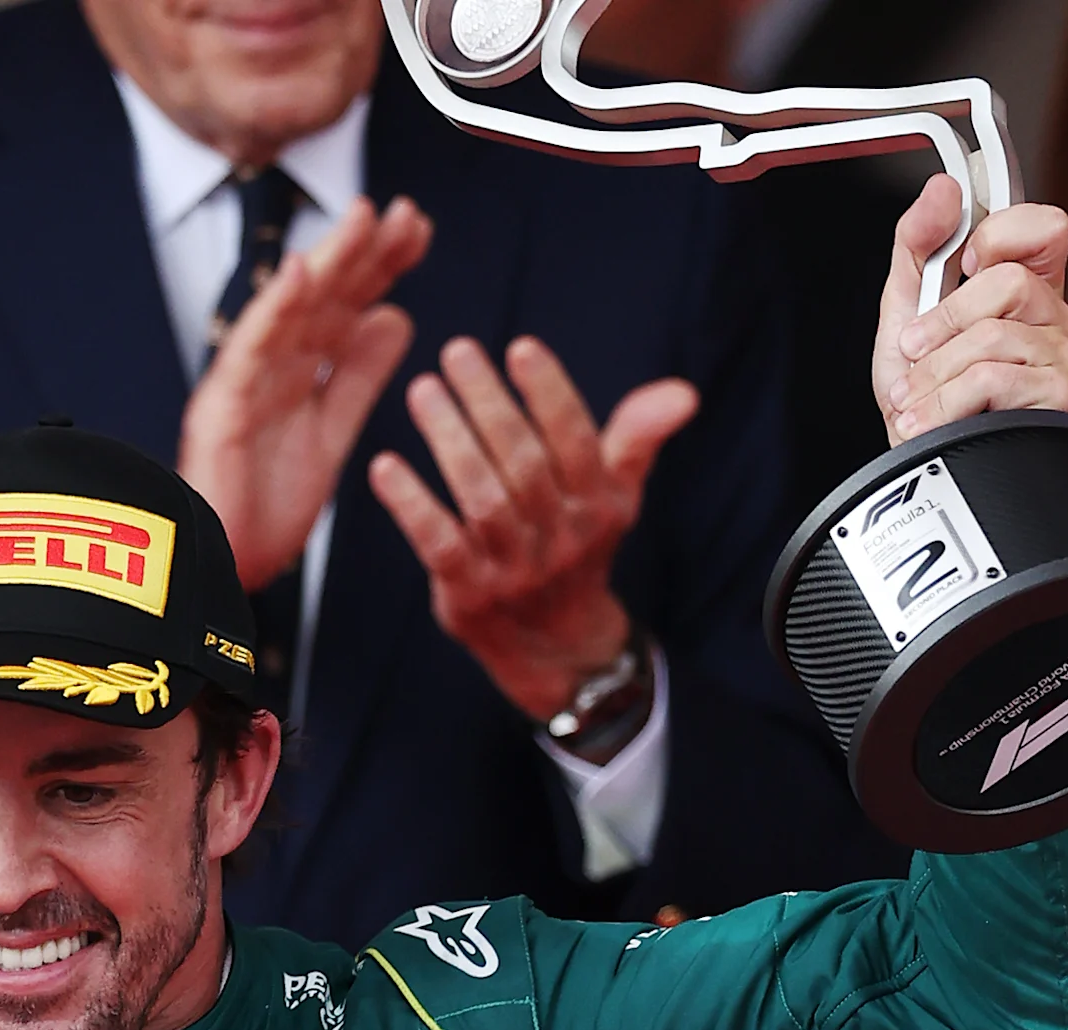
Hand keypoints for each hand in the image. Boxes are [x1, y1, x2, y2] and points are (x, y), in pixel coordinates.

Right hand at [177, 196, 430, 589]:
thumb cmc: (261, 508)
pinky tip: (298, 272)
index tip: (419, 231)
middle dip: (363, 251)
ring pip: (288, 311)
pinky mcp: (221, 410)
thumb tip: (396, 318)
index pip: (344, 306)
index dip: (380, 266)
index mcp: (297, 373)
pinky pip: (248, 353)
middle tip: (406, 212)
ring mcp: (243, 383)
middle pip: (321, 297)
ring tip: (362, 217)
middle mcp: (269, 367)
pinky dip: (271, 310)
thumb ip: (358, 377)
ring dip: (325, 261)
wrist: (219, 568)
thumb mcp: (331, 433)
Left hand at [367, 336, 695, 720]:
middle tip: (457, 352)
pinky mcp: (469, 596)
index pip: (576, 443)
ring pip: (482, 500)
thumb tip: (683, 393)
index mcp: (598, 506)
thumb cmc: (577, 544)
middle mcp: (561, 538)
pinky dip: (411, 506)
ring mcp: (514, 570)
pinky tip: (384, 466)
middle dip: (490, 404)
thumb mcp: (615, 494)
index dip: (551, 395)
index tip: (521, 348)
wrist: (553, 643)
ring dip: (450, 442)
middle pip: (524, 464)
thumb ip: (637, 438)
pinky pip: (439, 545)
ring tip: (422, 390)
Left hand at [871, 175, 1067, 444]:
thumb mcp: (904, 310)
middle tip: (915, 351)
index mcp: (1028, 286)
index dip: (998, 234)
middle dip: (942, 321)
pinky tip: (930, 420)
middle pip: (1009, 282)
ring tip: (915, 399)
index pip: (1047, 226)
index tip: (960, 265)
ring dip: (933, 373)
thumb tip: (943, 188)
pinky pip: (994, 378)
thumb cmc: (919, 392)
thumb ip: (917, 244)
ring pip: (993, 336)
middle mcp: (1056, 318)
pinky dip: (945, 402)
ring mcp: (1064, 359)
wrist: (917, 466)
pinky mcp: (1057, 400)